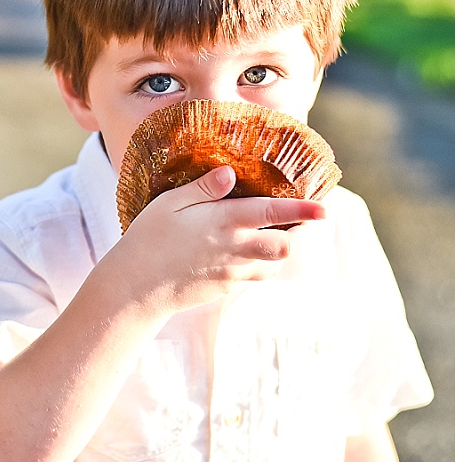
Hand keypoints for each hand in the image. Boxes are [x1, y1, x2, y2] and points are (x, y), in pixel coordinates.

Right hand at [112, 165, 326, 315]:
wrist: (136, 288)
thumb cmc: (149, 239)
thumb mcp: (170, 203)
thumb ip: (203, 188)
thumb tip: (229, 173)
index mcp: (224, 222)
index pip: (273, 213)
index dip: (302, 210)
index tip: (325, 208)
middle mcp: (234, 248)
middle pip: (285, 247)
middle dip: (297, 234)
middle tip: (298, 221)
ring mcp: (231, 272)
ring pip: (273, 265)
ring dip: (279, 251)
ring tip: (274, 235)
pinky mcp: (225, 288)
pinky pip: (253, 277)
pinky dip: (258, 265)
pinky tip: (245, 253)